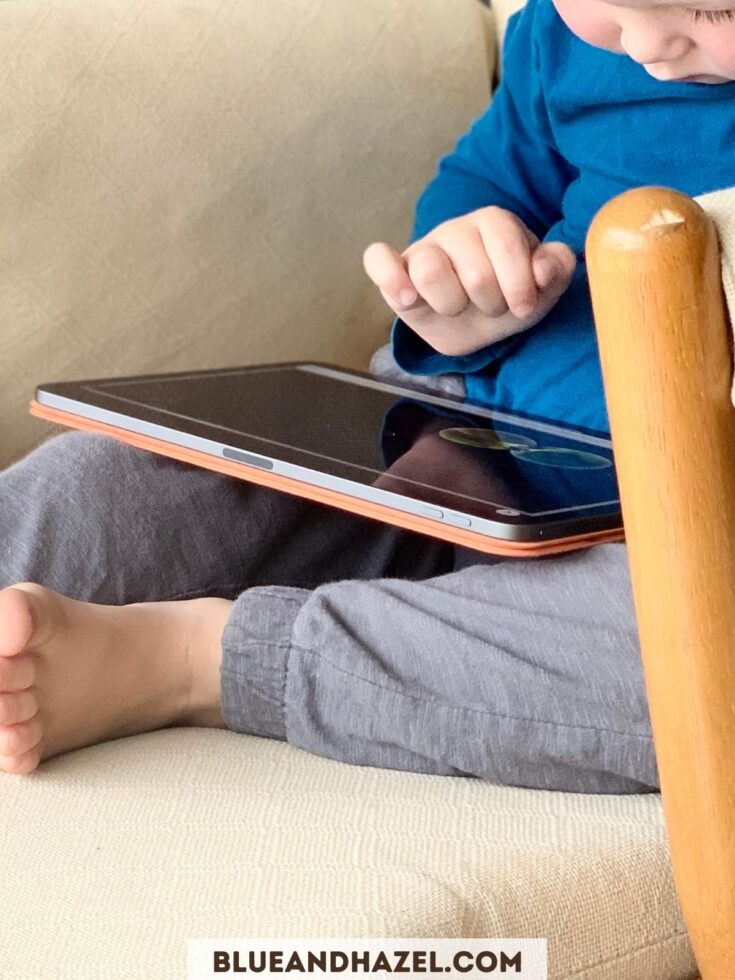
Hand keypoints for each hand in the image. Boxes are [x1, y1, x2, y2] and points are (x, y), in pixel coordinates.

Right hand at [363, 206, 575, 356]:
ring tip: (457, 307)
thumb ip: (556, 270)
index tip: (522, 308)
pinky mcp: (394, 271)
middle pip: (474, 270)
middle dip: (488, 302)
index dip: (518, 283)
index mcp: (494, 223)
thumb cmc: (507, 297)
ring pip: (430, 271)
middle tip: (488, 306)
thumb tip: (544, 267)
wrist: (474, 325)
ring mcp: (423, 249)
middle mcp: (456, 229)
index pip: (506, 244)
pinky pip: (377, 260)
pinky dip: (390, 278)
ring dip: (451, 304)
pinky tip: (409, 299)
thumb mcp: (543, 289)